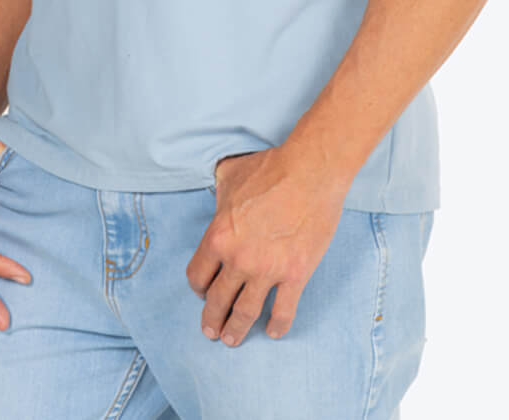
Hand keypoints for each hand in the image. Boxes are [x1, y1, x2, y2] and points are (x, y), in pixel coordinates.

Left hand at [185, 145, 346, 346]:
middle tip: (211, 331)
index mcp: (219, 236)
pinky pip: (283, 311)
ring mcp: (267, 270)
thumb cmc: (271, 168)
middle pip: (217, 300)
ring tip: (232, 339)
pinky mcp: (295, 275)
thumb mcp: (230, 174)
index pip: (198, 275)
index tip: (203, 292)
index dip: (198, 287)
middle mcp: (238, 259)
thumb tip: (217, 194)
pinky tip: (274, 331)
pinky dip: (277, 326)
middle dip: (212, 319)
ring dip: (236, 330)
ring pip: (245, 313)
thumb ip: (218, 190)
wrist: (310, 171)